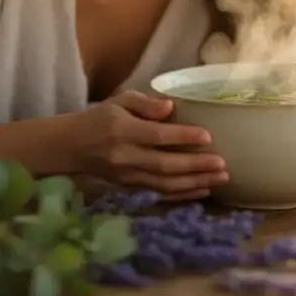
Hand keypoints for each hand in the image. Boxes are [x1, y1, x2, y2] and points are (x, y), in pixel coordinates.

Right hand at [68, 90, 228, 200]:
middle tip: (222, 164)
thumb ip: (145, 103)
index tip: (208, 136)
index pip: (156, 136)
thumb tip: (170, 106)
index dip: (183, 136)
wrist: (72, 146)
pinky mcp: (130, 188)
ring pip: (165, 184)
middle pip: (165, 165)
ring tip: (220, 178)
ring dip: (195, 183)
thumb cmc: (101, 118)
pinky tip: (203, 191)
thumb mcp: (120, 100)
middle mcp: (126, 157)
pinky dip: (182, 195)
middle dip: (196, 166)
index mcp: (123, 131)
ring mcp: (128, 177)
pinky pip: (160, 194)